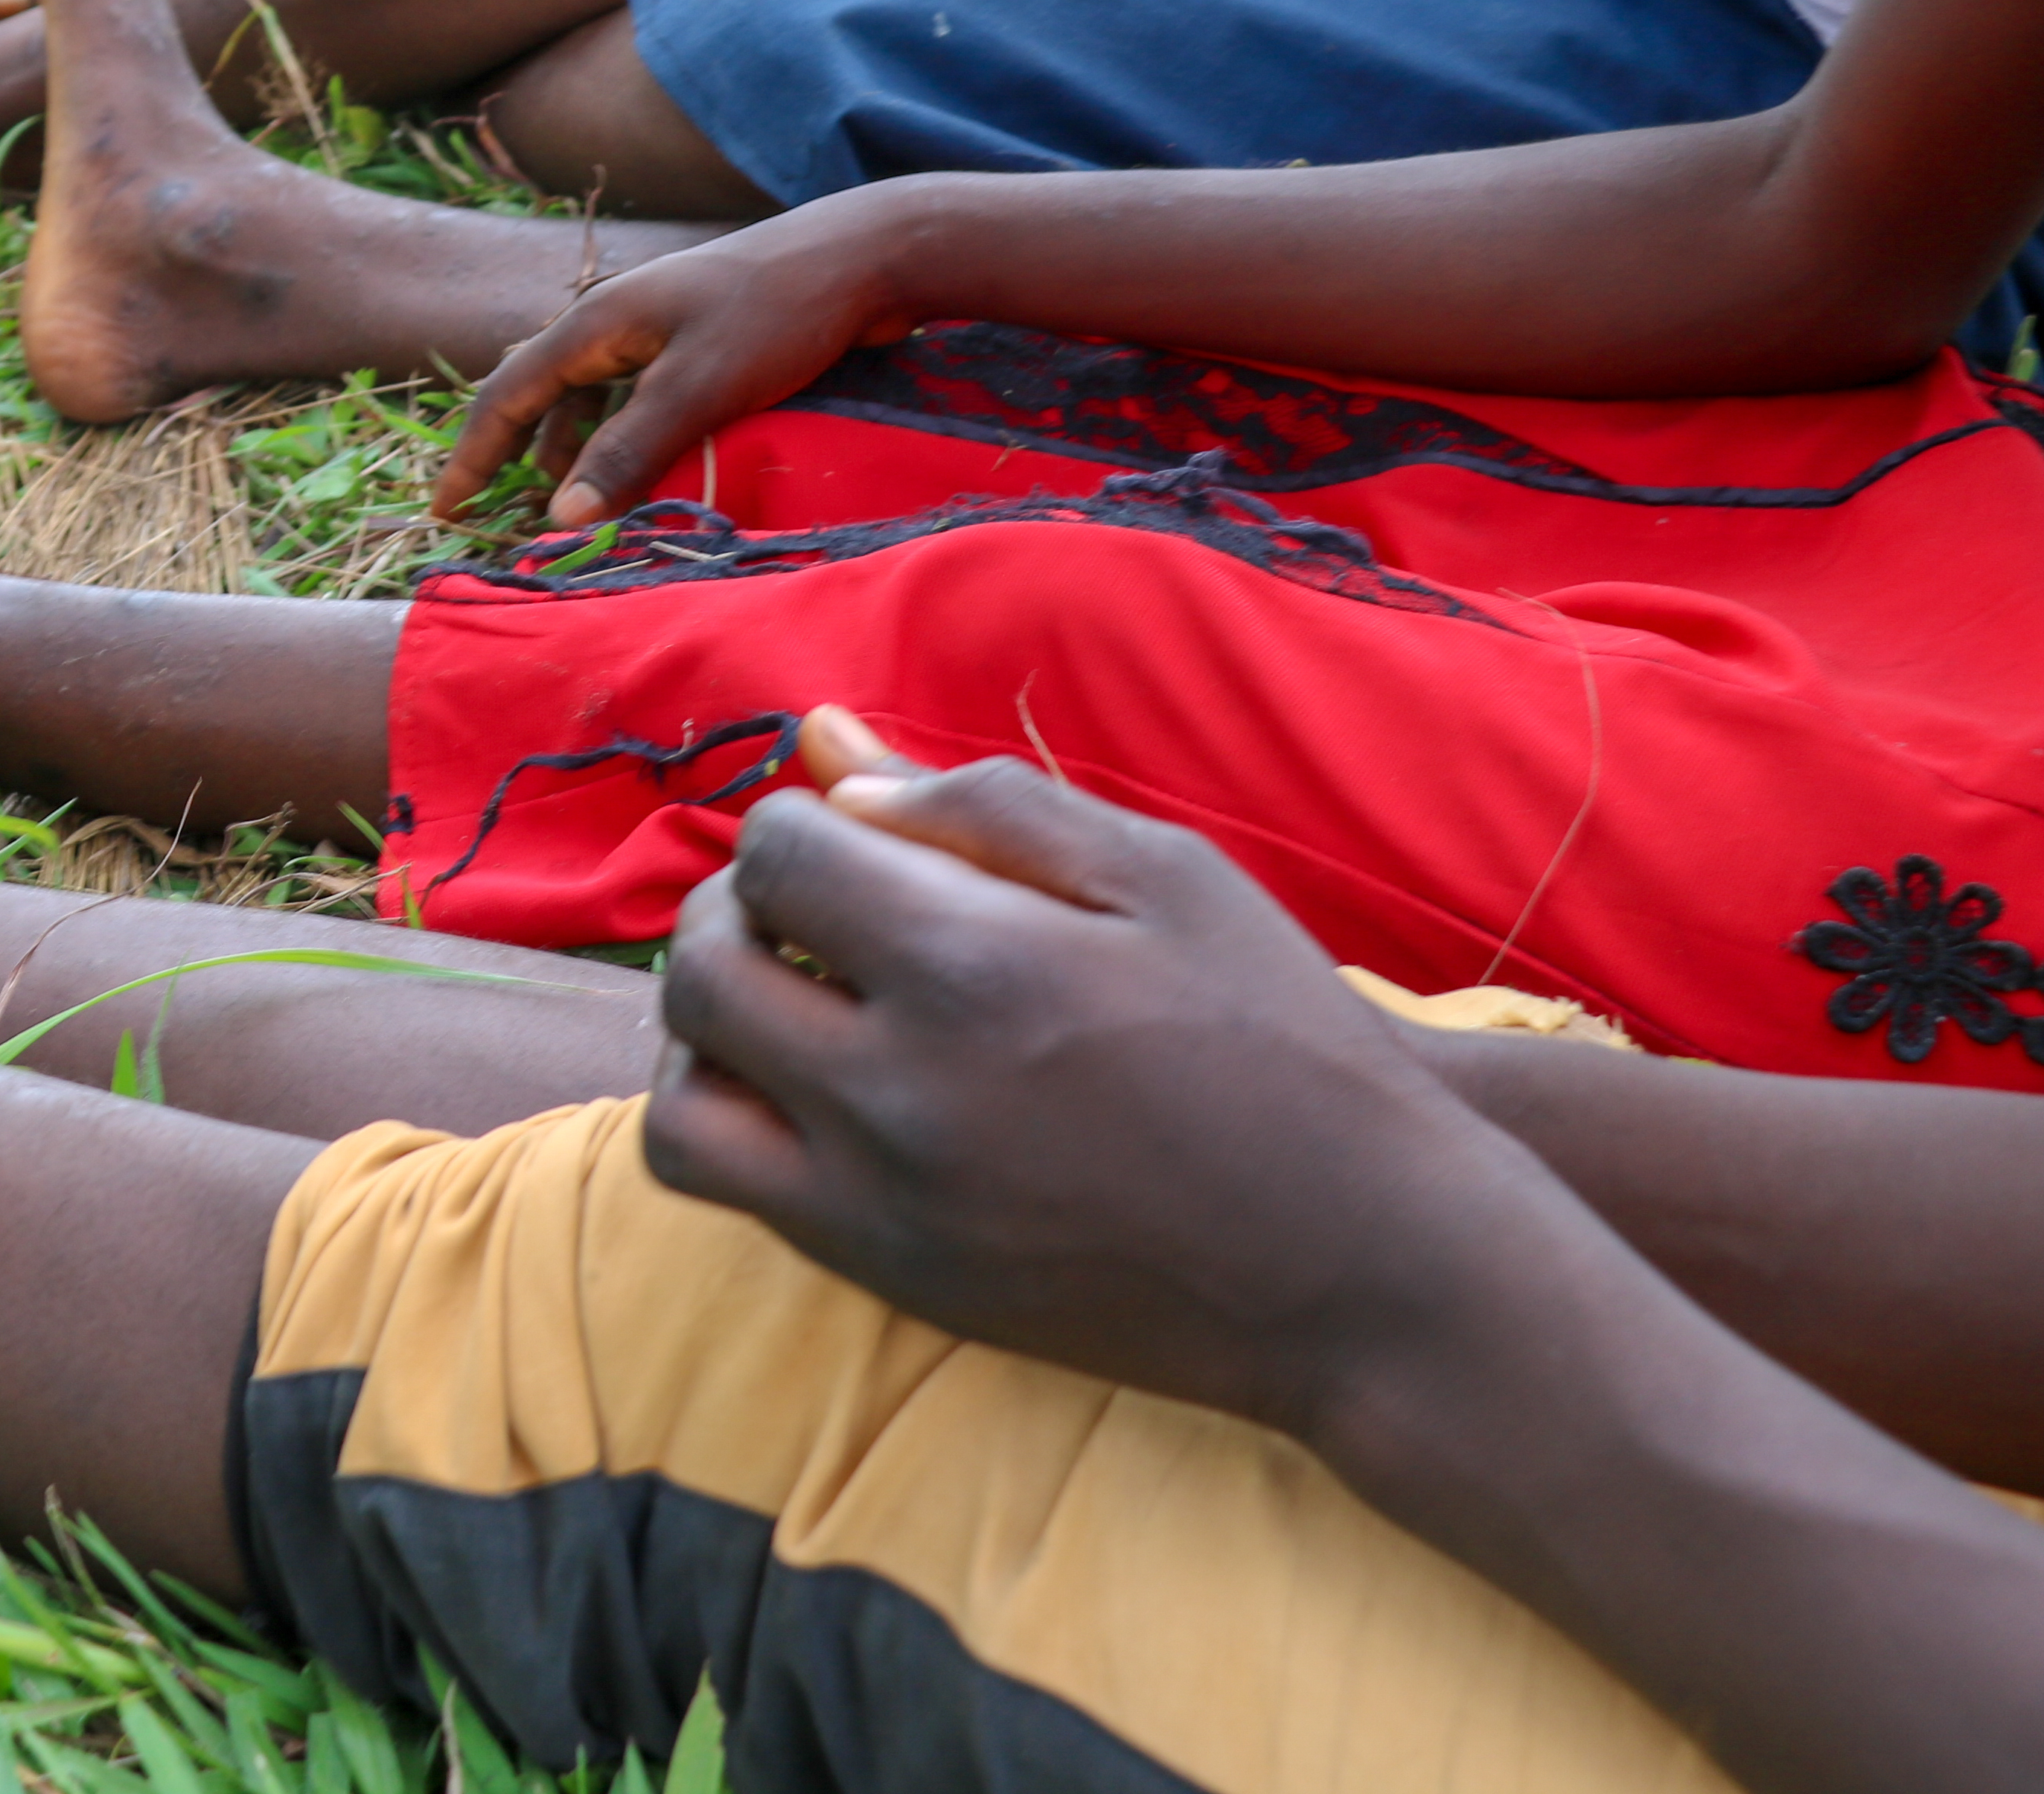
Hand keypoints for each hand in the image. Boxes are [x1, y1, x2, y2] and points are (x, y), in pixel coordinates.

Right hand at [433, 199, 917, 522]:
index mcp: (596, 323)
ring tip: (573, 513)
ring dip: (576, 456)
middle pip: (543, 396)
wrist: (866, 257)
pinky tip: (642, 476)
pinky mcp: (700, 344)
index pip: (508, 394)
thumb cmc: (777, 314)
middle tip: (502, 520)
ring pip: (593, 401)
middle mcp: (616, 322)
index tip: (447, 510)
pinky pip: (638, 401)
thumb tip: (558, 518)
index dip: (473, 455)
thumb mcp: (697, 388)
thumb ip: (627, 452)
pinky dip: (624, 442)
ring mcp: (659, 331)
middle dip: (519, 459)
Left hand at [644, 720, 1542, 1438]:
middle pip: (702, 972)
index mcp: (974, 967)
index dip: (806, 824)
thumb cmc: (1280, 1041)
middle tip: (811, 908)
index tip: (864, 840)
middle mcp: (900, 1094)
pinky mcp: (893, 1281)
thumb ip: (984, 805)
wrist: (1360, 1266)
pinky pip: (738, 1195)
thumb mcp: (1165, 874)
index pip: (777, 855)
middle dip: (735, 912)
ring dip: (708, 1034)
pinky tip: (832, 1089)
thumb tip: (830, 762)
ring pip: (683, 1108)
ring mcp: (883, 1205)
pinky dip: (743, 1125)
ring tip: (792, 1003)